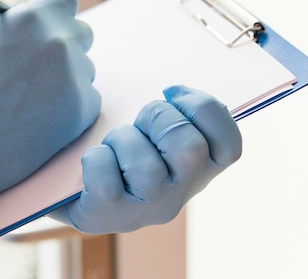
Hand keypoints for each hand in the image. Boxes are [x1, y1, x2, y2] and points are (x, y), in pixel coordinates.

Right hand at [0, 0, 100, 231]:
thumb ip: (15, 26)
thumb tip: (37, 22)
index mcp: (32, 17)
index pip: (65, 1)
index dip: (58, 17)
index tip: (54, 28)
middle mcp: (59, 40)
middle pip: (82, 34)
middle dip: (67, 49)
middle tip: (47, 71)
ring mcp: (74, 74)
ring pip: (84, 71)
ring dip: (67, 83)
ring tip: (30, 104)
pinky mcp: (82, 107)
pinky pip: (87, 101)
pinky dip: (70, 111)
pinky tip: (39, 122)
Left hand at [49, 85, 240, 233]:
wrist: (77, 197)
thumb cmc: (123, 160)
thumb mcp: (158, 138)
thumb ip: (178, 119)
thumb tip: (175, 92)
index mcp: (196, 176)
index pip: (229, 148)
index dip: (207, 111)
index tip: (175, 96)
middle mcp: (176, 198)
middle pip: (190, 149)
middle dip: (159, 118)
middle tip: (140, 122)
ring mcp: (143, 210)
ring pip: (144, 165)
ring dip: (122, 139)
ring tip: (114, 147)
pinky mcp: (106, 214)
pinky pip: (105, 172)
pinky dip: (96, 157)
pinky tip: (96, 162)